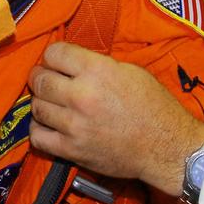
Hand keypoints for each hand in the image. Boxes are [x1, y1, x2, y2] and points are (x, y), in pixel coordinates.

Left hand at [28, 42, 203, 196]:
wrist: (166, 147)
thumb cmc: (154, 107)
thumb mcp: (130, 71)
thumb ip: (96, 65)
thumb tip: (71, 63)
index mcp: (97, 70)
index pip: (54, 53)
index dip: (53, 55)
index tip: (56, 61)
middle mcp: (82, 95)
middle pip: (39, 79)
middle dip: (40, 76)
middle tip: (47, 79)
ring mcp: (74, 125)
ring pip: (36, 107)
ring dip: (41, 102)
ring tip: (51, 103)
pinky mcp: (72, 150)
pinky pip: (37, 137)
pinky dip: (38, 129)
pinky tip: (48, 125)